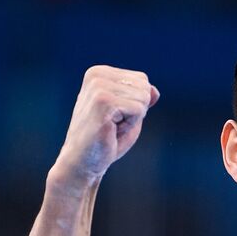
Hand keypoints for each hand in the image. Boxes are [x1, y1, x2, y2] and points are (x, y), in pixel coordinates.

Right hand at [49, 65, 159, 189]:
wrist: (82, 162)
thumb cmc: (105, 140)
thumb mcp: (128, 114)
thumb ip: (141, 98)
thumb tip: (155, 91)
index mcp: (99, 73)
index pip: (141, 79)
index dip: (136, 103)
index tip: (115, 116)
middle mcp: (96, 75)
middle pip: (144, 87)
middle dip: (136, 110)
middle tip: (114, 124)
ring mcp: (98, 87)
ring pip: (143, 98)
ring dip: (132, 119)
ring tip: (111, 127)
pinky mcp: (103, 101)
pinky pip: (138, 109)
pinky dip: (130, 125)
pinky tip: (110, 131)